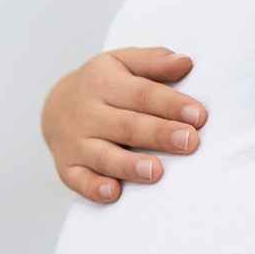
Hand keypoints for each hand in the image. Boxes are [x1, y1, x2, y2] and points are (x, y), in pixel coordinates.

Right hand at [41, 47, 206, 202]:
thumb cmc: (102, 85)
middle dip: (158, 135)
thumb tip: (185, 62)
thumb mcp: (122, 62)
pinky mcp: (67, 167)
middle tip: (189, 142)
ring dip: (129, 165)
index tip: (198, 115)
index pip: (141, 94)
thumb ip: (154, 61)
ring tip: (155, 171)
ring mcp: (75, 143)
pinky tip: (113, 193)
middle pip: (127, 126)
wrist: (56, 106)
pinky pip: (79, 180)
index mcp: (103, 83)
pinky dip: (94, 188)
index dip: (170, 105)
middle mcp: (87, 114)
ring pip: (104, 156)